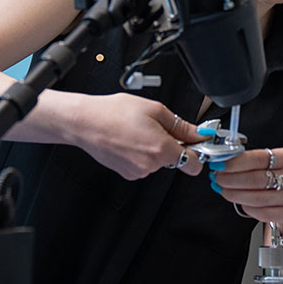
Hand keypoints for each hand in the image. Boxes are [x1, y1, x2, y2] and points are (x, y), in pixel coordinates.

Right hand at [68, 93, 206, 179]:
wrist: (84, 122)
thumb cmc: (113, 112)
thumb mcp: (154, 110)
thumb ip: (181, 125)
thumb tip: (198, 133)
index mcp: (161, 149)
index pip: (194, 164)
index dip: (197, 152)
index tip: (196, 143)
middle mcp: (150, 165)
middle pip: (175, 160)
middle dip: (173, 146)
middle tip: (159, 127)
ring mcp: (138, 172)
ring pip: (159, 162)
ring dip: (156, 149)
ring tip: (139, 131)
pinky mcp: (127, 173)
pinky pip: (145, 165)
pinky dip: (142, 154)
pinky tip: (131, 140)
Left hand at [211, 147, 282, 228]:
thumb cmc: (280, 178)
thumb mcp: (273, 163)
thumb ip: (251, 161)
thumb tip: (222, 162)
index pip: (257, 158)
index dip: (235, 162)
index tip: (219, 164)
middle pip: (254, 179)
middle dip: (230, 179)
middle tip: (217, 178)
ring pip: (255, 198)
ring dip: (233, 194)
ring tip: (223, 189)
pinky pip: (260, 212)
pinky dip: (246, 207)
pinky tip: (240, 202)